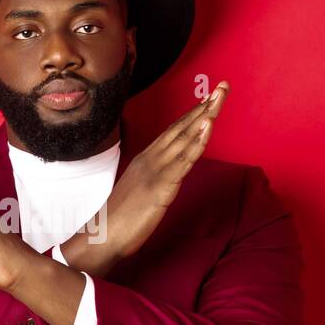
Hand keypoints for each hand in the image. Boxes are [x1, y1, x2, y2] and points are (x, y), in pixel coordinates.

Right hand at [62, 80, 227, 274]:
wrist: (103, 236)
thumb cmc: (120, 219)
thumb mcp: (140, 193)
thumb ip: (154, 180)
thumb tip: (166, 178)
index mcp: (146, 160)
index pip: (173, 132)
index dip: (191, 115)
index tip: (207, 99)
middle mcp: (151, 159)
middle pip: (181, 128)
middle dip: (203, 107)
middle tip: (221, 87)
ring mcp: (156, 171)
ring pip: (184, 138)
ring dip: (204, 117)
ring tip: (218, 98)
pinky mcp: (161, 186)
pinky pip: (184, 160)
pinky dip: (197, 141)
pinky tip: (208, 126)